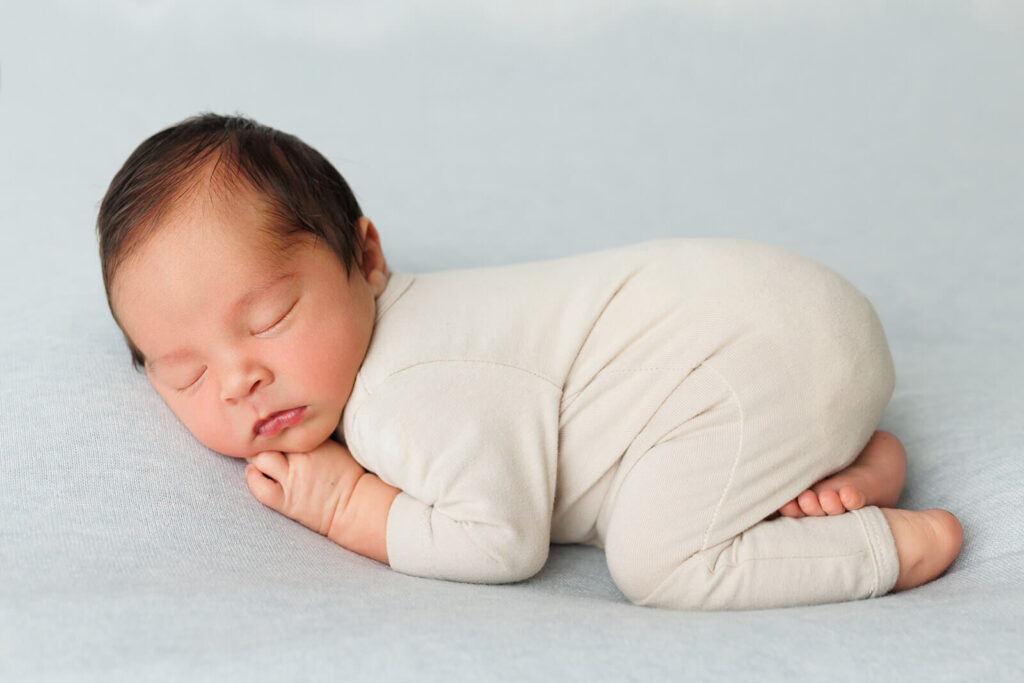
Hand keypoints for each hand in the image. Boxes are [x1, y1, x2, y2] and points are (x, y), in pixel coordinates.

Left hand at [245, 439, 365, 536]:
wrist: (354, 505)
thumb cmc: (346, 474)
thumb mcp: (332, 445)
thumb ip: (309, 437)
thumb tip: (287, 429)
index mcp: (314, 440)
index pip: (283, 424)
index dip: (275, 427)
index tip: (273, 429)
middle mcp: (302, 456)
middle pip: (268, 439)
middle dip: (262, 440)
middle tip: (261, 443)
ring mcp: (293, 478)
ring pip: (260, 459)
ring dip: (256, 457)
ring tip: (259, 458)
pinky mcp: (286, 499)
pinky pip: (259, 486)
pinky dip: (253, 478)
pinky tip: (255, 473)